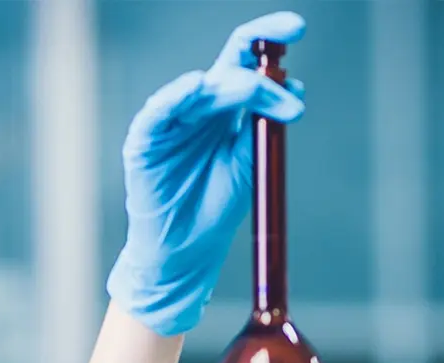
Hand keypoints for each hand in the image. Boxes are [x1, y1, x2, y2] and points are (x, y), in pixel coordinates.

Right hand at [107, 13, 306, 336]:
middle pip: (227, 63)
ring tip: (261, 89)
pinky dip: (177, 98)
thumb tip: (295, 91)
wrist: (186, 252)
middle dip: (258, 44)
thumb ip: (264, 129)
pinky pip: (160, 113)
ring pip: (202, 88)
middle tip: (290, 36)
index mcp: (225, 109)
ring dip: (234, 85)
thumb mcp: (250, 165)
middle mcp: (198, 107)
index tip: (297, 29)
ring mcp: (171, 121)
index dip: (268, 41)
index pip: (246, 63)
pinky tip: (196, 87)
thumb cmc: (215, 208)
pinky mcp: (145, 142)